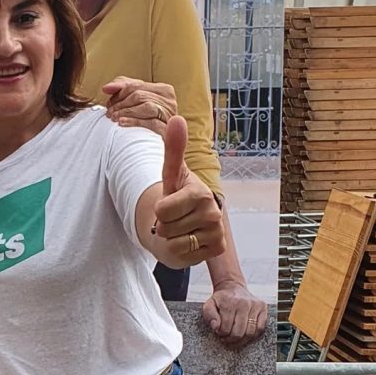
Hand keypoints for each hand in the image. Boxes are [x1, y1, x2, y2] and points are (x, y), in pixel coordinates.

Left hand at [103, 76, 177, 136]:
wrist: (158, 147)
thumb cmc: (146, 123)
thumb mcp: (136, 102)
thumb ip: (122, 89)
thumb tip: (106, 88)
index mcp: (163, 90)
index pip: (137, 85)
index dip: (119, 93)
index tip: (108, 104)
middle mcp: (169, 101)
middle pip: (139, 95)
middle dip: (120, 103)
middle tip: (109, 113)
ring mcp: (170, 115)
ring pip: (146, 106)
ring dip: (126, 112)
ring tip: (114, 118)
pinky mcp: (167, 130)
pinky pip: (151, 123)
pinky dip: (134, 121)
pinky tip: (122, 123)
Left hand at [152, 117, 224, 268]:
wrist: (184, 223)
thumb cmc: (176, 197)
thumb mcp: (170, 175)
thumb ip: (173, 149)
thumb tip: (177, 118)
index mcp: (200, 192)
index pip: (163, 210)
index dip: (158, 211)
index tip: (168, 205)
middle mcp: (213, 212)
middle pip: (166, 227)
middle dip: (164, 226)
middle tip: (174, 219)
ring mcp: (216, 232)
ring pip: (174, 243)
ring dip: (171, 239)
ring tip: (180, 229)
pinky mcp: (216, 249)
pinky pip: (183, 256)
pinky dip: (180, 252)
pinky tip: (189, 241)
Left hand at [202, 281, 267, 346]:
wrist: (232, 287)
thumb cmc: (220, 300)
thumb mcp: (209, 305)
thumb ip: (209, 316)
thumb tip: (216, 327)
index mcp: (230, 303)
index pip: (226, 328)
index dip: (221, 334)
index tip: (219, 332)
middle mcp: (244, 303)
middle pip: (239, 332)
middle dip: (230, 339)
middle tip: (226, 338)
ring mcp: (255, 305)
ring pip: (250, 332)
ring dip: (241, 340)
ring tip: (234, 338)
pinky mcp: (263, 307)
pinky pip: (260, 328)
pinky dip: (252, 335)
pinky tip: (244, 334)